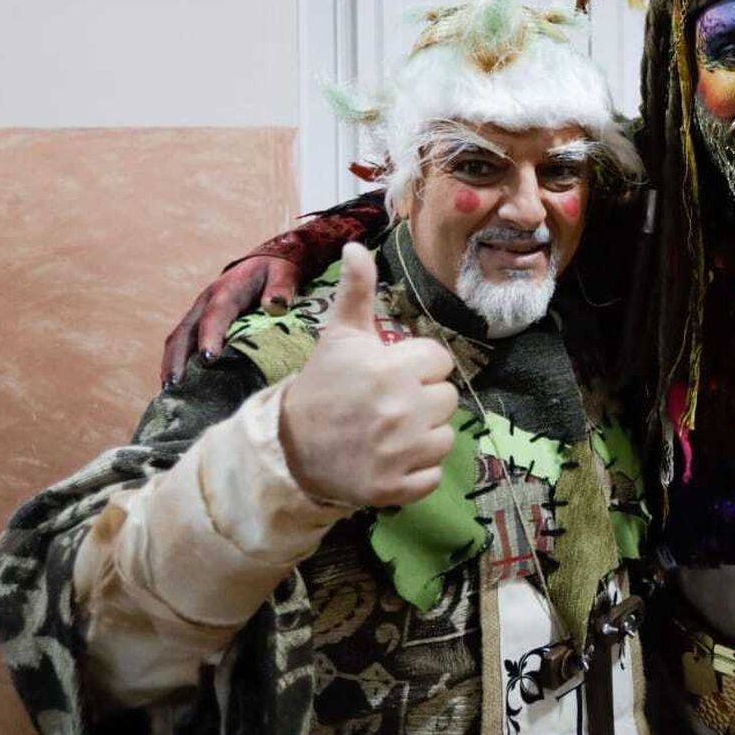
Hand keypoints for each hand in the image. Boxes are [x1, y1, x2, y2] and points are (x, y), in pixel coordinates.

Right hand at [161, 256, 299, 386]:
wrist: (264, 263)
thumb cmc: (274, 272)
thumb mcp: (283, 273)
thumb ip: (281, 288)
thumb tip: (275, 306)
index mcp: (226, 291)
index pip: (214, 315)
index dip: (209, 336)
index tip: (209, 359)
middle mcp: (205, 303)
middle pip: (185, 332)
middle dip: (177, 358)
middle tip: (175, 385)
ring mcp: (199, 314)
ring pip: (179, 340)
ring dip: (172, 365)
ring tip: (171, 392)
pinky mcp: (200, 324)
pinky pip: (184, 345)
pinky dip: (179, 364)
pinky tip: (182, 387)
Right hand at [278, 244, 457, 507]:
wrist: (288, 447)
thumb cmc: (322, 386)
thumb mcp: (339, 336)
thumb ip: (356, 291)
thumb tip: (356, 246)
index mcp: (391, 369)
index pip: (439, 360)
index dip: (417, 365)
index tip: (390, 373)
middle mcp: (401, 410)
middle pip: (446, 398)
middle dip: (421, 398)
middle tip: (386, 403)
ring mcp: (400, 453)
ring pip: (444, 437)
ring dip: (422, 436)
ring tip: (388, 431)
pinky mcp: (397, 488)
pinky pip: (432, 475)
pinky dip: (415, 471)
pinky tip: (388, 459)